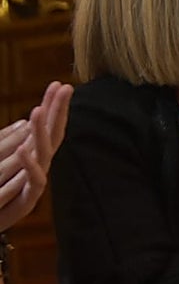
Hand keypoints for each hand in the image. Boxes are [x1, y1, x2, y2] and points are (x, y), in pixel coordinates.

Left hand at [0, 81, 72, 231]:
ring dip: (42, 131)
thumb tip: (25, 122)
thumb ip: (9, 143)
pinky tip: (23, 149)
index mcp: (32, 155)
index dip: (54, 106)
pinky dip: (28, 164)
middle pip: (53, 134)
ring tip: (38, 110)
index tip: (59, 84)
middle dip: (58, 110)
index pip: (47, 126)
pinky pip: (33, 180)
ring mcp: (34, 182)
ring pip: (44, 153)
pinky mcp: (28, 199)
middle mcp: (38, 166)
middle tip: (64, 87)